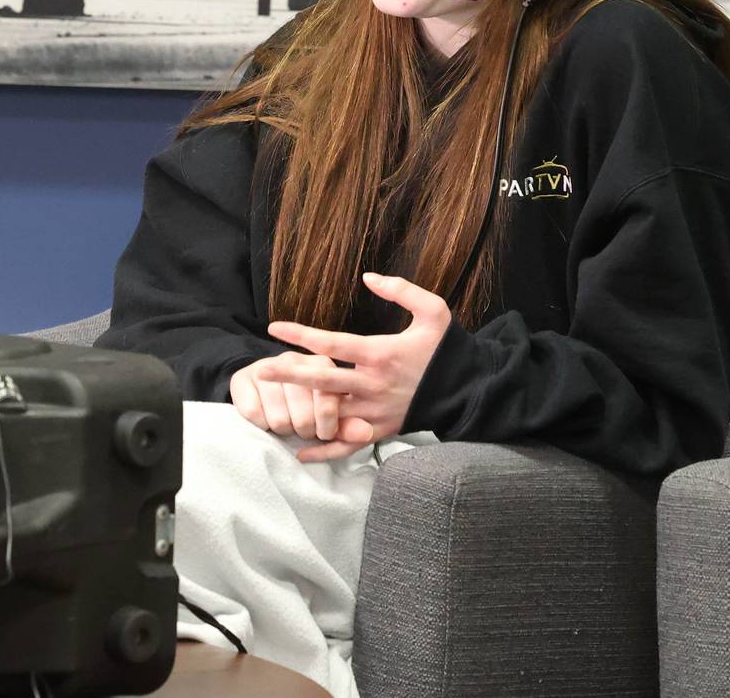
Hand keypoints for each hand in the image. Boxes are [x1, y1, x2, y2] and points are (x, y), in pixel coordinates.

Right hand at [229, 353, 345, 441]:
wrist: (264, 382)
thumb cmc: (305, 399)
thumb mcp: (333, 409)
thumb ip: (350, 423)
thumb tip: (366, 433)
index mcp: (323, 364)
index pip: (328, 405)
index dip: (327, 428)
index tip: (323, 433)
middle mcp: (295, 360)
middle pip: (303, 417)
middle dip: (305, 431)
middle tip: (303, 428)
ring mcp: (266, 366)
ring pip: (279, 420)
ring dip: (283, 430)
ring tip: (286, 421)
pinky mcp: (242, 377)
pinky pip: (255, 417)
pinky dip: (262, 426)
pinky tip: (266, 417)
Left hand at [258, 272, 451, 462]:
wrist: (468, 390)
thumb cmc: (447, 349)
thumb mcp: (434, 311)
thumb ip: (402, 290)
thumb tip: (368, 277)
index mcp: (381, 354)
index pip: (333, 344)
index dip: (302, 336)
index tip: (274, 328)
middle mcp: (373, 385)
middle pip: (322, 381)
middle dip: (289, 375)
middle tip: (260, 369)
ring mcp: (375, 411)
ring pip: (330, 414)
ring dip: (300, 409)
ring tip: (270, 405)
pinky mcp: (381, 430)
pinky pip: (348, 444)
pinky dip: (325, 451)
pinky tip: (300, 452)